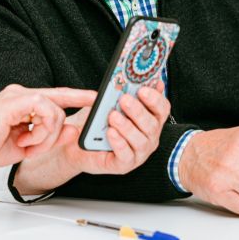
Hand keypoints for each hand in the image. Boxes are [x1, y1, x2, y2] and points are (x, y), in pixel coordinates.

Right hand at [0, 84, 95, 169]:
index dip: (77, 95)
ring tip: (26, 145)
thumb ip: (50, 137)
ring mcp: (17, 95)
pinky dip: (40, 130)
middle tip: (33, 147)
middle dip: (54, 133)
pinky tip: (24, 140)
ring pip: (54, 109)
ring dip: (46, 135)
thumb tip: (73, 130)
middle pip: (58, 106)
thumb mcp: (27, 146)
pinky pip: (43, 110)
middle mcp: (21, 94)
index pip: (56, 95)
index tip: (95, 97)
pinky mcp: (13, 101)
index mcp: (22, 101)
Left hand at [14, 83, 169, 193]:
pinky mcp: (124, 165)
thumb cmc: (97, 118)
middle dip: (139, 110)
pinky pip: (126, 156)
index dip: (155, 98)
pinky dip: (119, 143)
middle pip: (152, 124)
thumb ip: (122, 89)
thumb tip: (130, 74)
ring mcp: (138, 152)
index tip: (143, 88)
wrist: (76, 141)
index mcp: (149, 118)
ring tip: (113, 115)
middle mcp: (148, 136)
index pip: (162, 108)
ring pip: (141, 140)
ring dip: (128, 126)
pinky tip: (110, 132)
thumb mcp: (109, 100)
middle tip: (124, 99)